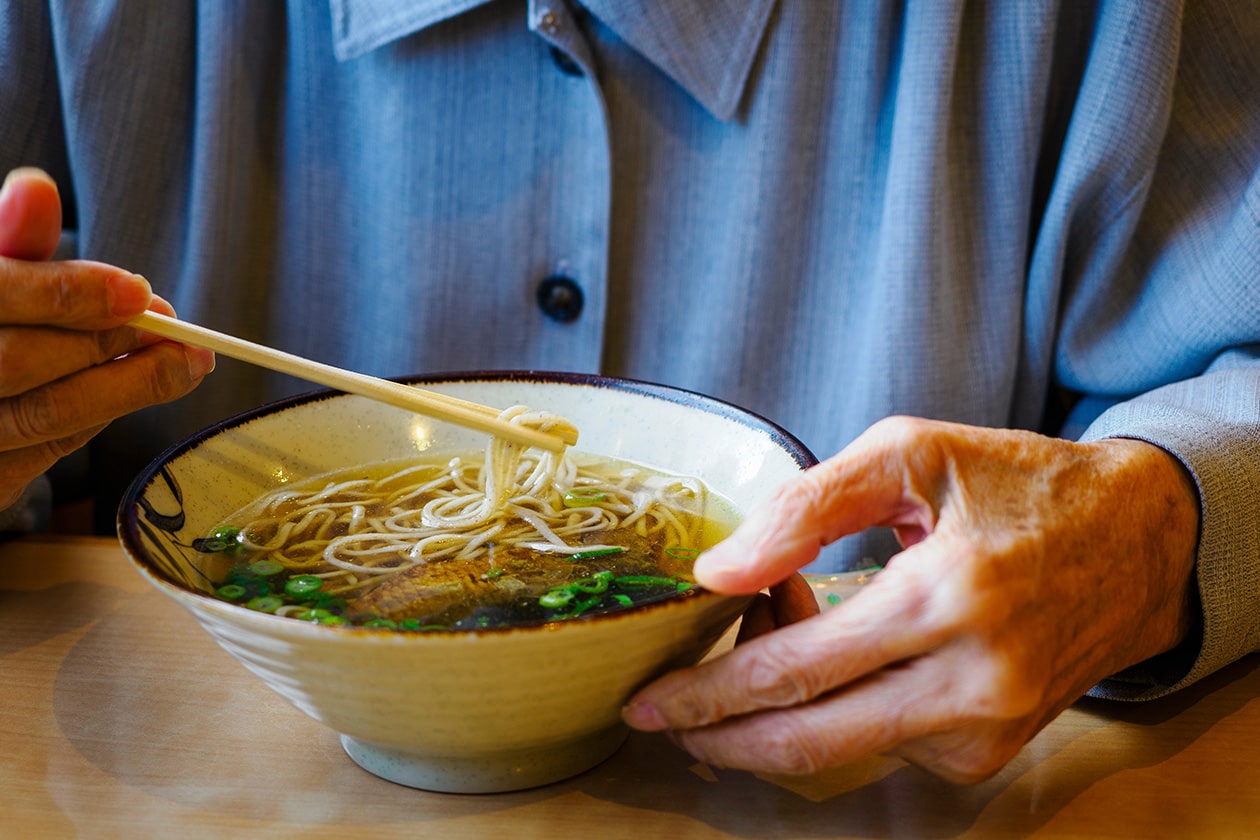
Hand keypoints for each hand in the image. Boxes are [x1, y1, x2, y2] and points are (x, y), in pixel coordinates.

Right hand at [0, 167, 214, 509]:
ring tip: (184, 362)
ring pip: (46, 416)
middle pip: (22, 362)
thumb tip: (36, 187)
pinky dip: (101, 418)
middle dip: (108, 342)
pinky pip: (49, 453)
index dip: (68, 294)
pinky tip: (134, 388)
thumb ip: (15, 239)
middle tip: (173, 328)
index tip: (139, 290)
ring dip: (129, 387)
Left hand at [623, 416, 1199, 782]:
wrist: (1138, 543)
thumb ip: (808, 506)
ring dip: (779, 707)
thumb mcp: (912, 454)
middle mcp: (972, 683)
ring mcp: (985, 730)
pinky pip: (880, 746)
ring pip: (838, 750)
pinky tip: (837, 651)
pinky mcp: (989, 753)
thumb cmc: (1020, 486)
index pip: (797, 669)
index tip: (646, 700)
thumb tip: (718, 573)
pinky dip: (834, 707)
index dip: (709, 693)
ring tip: (772, 630)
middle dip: (718, 736)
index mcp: (948, 597)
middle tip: (659, 717)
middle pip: (808, 741)